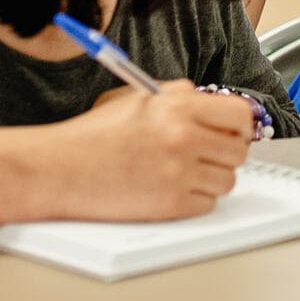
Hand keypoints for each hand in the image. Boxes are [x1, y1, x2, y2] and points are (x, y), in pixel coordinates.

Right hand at [51, 79, 253, 219]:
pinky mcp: (172, 204)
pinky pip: (207, 203)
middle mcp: (183, 137)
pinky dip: (194, 200)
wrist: (59, 169)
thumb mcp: (137, 97)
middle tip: (207, 154)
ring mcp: (179, 173)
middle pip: (239, 150)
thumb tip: (213, 104)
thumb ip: (179, 96)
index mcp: (177, 106)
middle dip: (226, 152)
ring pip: (227, 180)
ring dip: (211, 178)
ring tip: (182, 172)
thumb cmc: (93, 135)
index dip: (240, 124)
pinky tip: (169, 189)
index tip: (233, 131)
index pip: (240, 114)